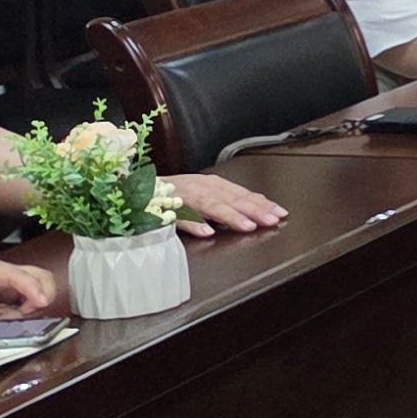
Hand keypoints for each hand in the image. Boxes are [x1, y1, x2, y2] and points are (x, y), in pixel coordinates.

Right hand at [165, 170, 284, 234]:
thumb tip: (256, 209)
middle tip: (271, 219)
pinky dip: (194, 224)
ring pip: (210, 206)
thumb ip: (227, 201)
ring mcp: (183, 197)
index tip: (280, 212)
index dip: (262, 202)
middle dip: (253, 209)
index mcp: (211, 185)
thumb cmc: (174, 194)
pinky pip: (180, 218)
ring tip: (246, 226)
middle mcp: (200, 188)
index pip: (242, 193)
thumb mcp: (205, 193)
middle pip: (231, 198)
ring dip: (229, 216)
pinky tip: (206, 232)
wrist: (136, 189)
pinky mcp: (165, 210)